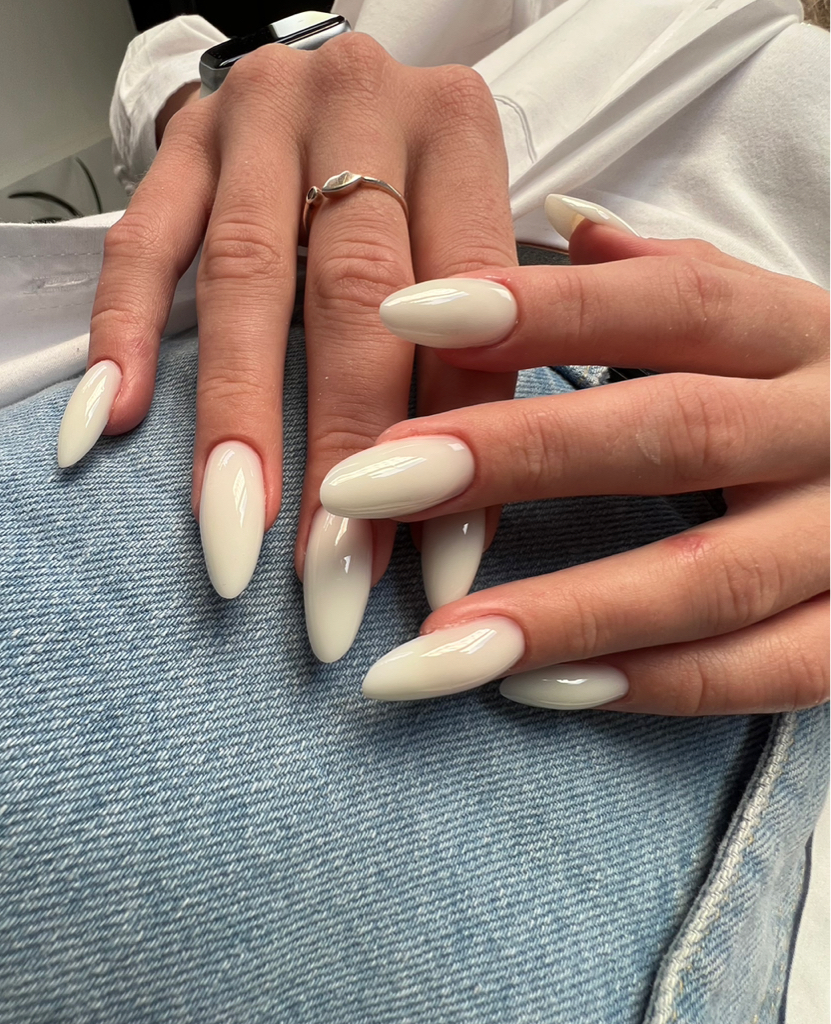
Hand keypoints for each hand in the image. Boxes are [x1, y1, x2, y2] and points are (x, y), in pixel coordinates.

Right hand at [56, 33, 517, 660]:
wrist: (323, 88)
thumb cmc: (405, 189)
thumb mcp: (462, 242)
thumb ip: (472, 353)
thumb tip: (458, 520)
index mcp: (458, 135)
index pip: (468, 308)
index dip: (455, 445)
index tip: (434, 571)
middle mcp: (361, 107)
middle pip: (355, 298)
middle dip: (342, 454)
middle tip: (330, 580)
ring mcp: (258, 117)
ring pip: (245, 276)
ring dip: (238, 419)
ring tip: (231, 536)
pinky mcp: (178, 138)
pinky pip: (139, 242)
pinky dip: (124, 335)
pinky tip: (110, 424)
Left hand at [319, 197, 828, 713]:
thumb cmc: (809, 390)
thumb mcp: (759, 317)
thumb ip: (664, 280)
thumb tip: (565, 220)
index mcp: (795, 332)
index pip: (663, 300)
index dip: (535, 308)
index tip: (401, 316)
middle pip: (672, 432)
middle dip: (514, 457)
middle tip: (368, 488)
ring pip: (711, 576)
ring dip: (561, 611)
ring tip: (422, 649)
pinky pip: (766, 672)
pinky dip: (650, 686)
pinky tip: (530, 692)